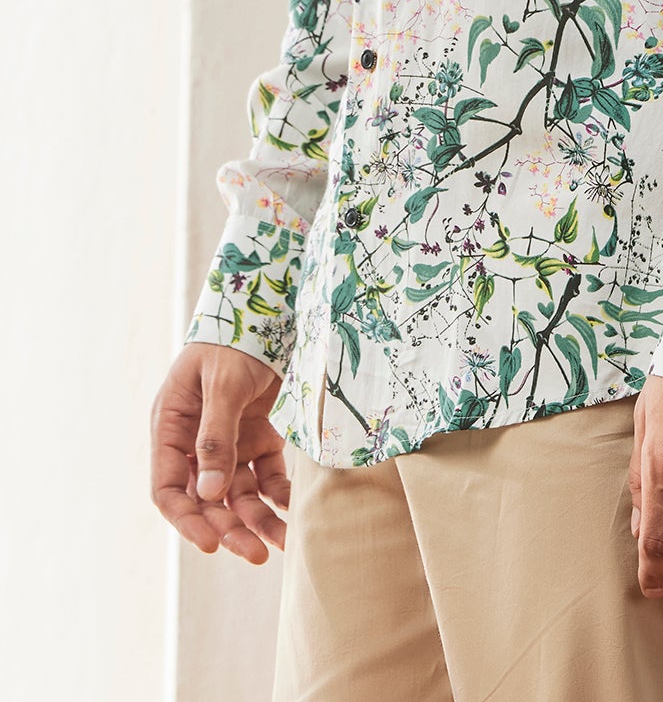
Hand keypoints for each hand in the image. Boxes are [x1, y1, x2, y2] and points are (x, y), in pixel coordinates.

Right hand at [150, 341, 289, 561]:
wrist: (272, 307)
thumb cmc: (235, 339)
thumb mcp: (222, 385)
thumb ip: (216, 438)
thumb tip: (208, 495)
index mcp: (172, 427)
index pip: (169, 489)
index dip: (186, 520)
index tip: (210, 543)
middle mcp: (197, 442)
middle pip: (207, 499)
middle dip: (229, 527)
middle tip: (255, 552)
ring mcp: (229, 441)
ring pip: (238, 494)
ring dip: (257, 519)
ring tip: (282, 543)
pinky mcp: (259, 436)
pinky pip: (266, 475)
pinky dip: (279, 494)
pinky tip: (296, 510)